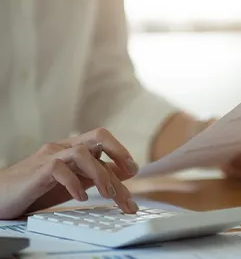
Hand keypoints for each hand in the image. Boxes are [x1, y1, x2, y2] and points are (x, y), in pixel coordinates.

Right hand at [0, 128, 139, 219]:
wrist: (1, 196)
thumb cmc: (37, 188)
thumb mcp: (74, 181)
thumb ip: (95, 175)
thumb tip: (124, 173)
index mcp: (74, 148)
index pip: (104, 144)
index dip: (122, 154)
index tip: (134, 170)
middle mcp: (65, 147)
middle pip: (97, 135)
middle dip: (119, 151)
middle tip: (132, 170)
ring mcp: (51, 156)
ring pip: (82, 152)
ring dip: (99, 174)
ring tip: (107, 195)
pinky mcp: (38, 170)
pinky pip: (59, 169)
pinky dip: (74, 184)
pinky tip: (80, 198)